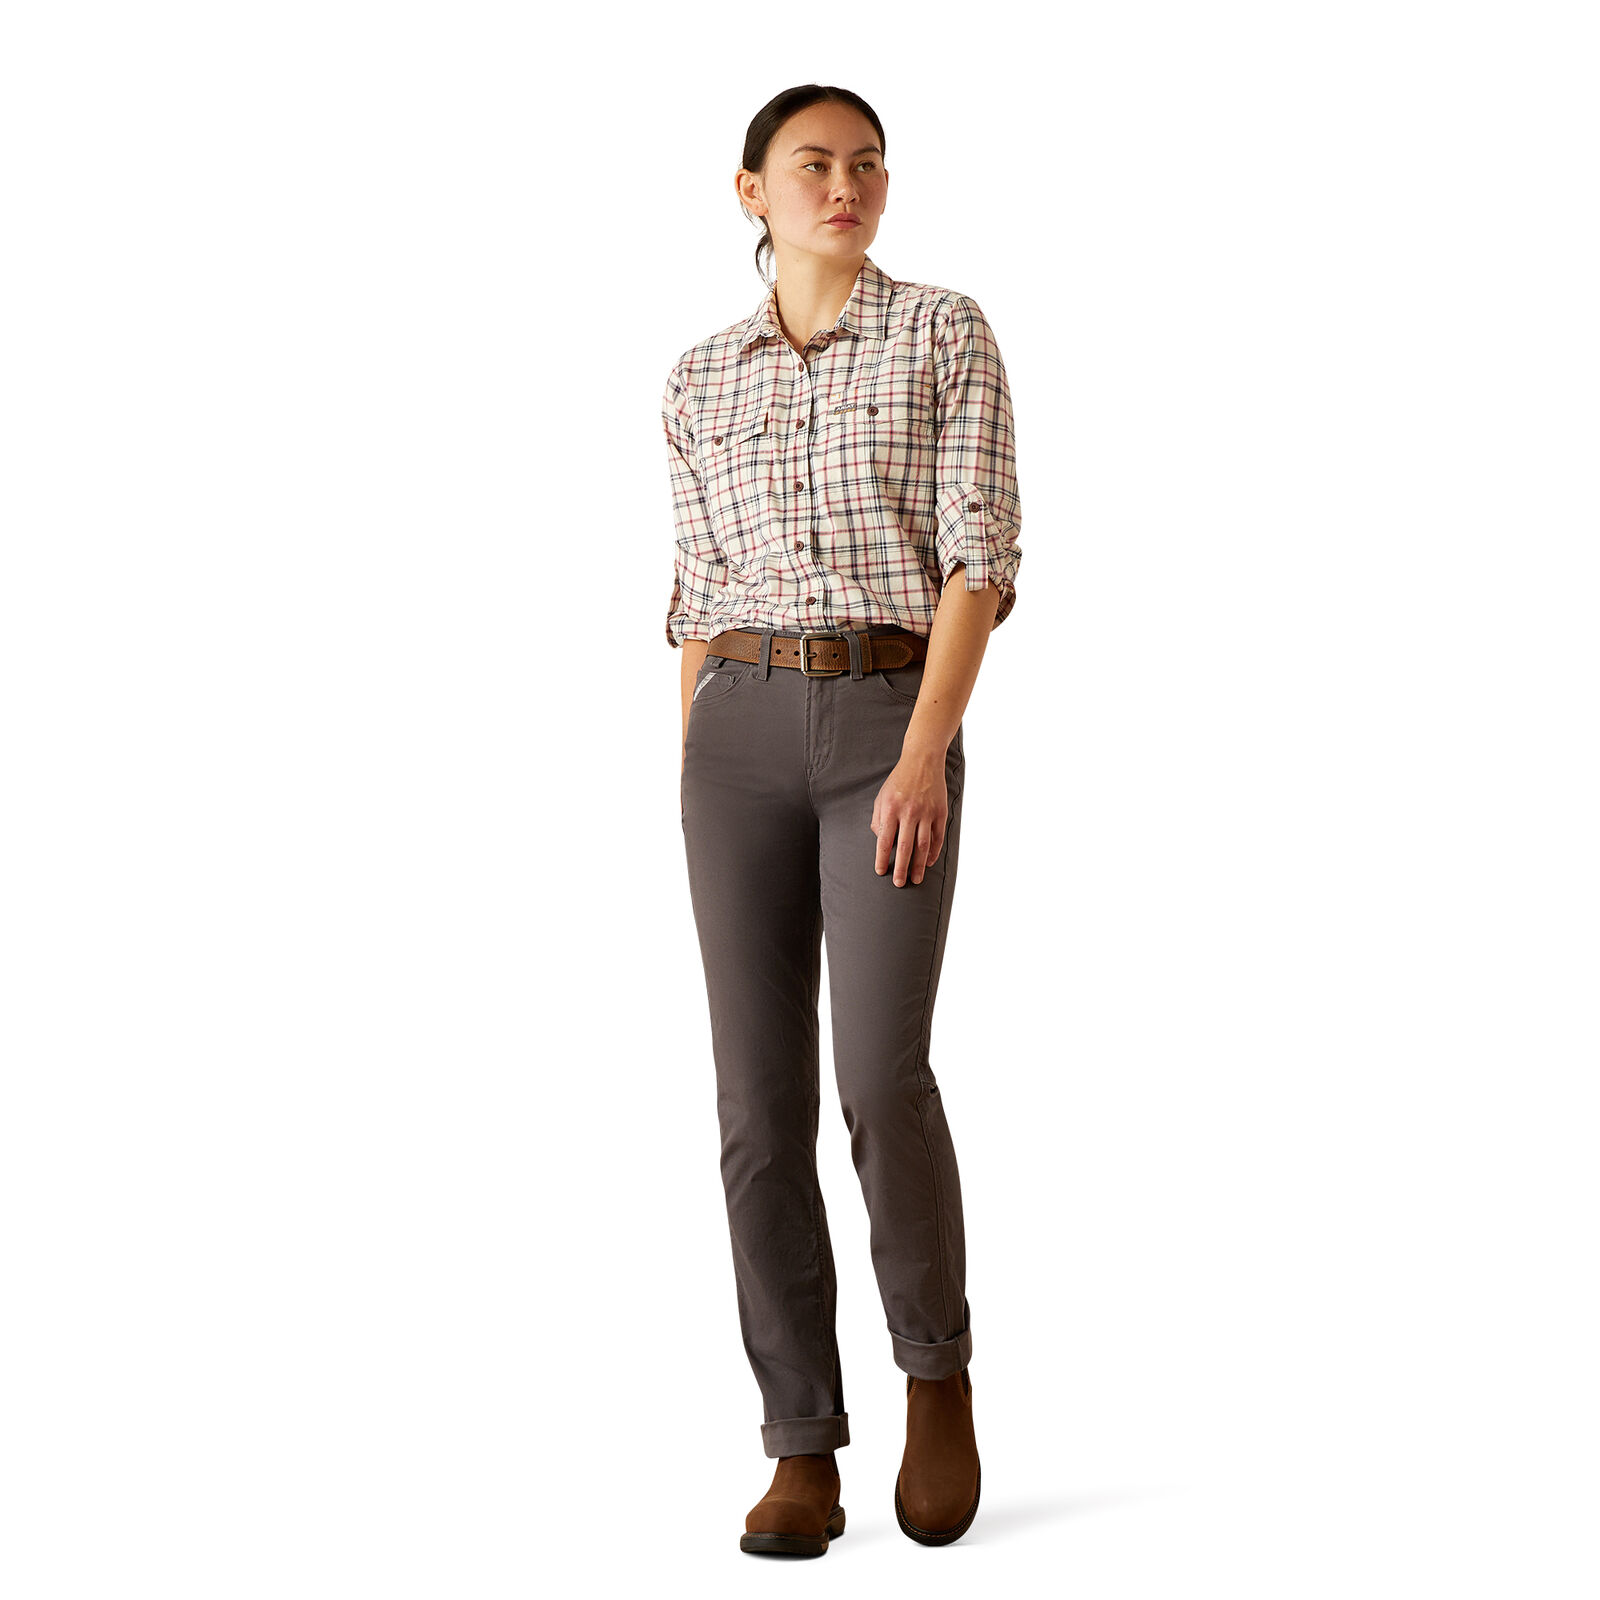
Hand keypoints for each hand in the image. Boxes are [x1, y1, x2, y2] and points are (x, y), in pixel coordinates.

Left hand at [870, 748, 949, 886]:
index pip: (884, 840)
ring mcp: (926, 813)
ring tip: (916, 879)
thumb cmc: (898, 781)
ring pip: (922, 845)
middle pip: (904, 847)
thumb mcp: (881, 797)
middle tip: (899, 884)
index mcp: (891, 809)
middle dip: (901, 868)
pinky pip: (937, 837)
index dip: (881, 858)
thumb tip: (880, 840)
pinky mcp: (940, 812)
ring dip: (918, 865)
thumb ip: (878, 820)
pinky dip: (933, 851)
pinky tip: (928, 862)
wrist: (922, 761)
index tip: (881, 872)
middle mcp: (909, 812)